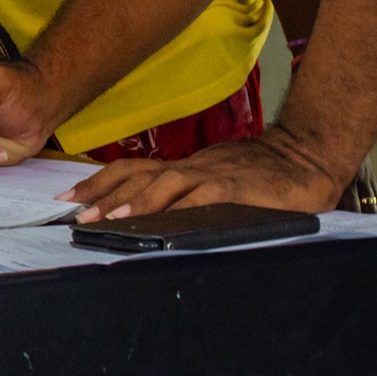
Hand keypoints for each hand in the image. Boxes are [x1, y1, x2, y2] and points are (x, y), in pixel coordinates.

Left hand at [61, 129, 346, 220]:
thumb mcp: (218, 183)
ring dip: (133, 202)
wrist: (306, 157)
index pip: (132, 170)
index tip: (70, 196)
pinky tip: (162, 220)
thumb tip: (154, 216)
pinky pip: (201, 195)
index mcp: (184, 168)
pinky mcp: (236, 186)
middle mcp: (190, 167)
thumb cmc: (263, 174)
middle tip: (74, 211)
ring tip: (108, 218)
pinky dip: (178, 207)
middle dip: (102, 193)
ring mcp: (212, 175)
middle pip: (136, 174)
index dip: (100, 182)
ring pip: (163, 183)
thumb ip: (190, 195)